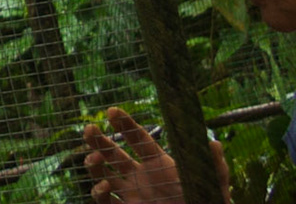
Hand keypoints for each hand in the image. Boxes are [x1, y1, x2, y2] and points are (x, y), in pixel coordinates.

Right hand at [81, 108, 229, 203]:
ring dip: (94, 164)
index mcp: (158, 163)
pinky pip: (105, 201)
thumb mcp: (214, 186)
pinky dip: (99, 192)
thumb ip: (215, 166)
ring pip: (103, 174)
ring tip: (95, 159)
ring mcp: (132, 193)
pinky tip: (104, 186)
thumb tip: (214, 143)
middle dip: (98, 140)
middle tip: (90, 129)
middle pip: (113, 153)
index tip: (112, 111)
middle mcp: (141, 175)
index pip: (137, 139)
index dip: (124, 124)